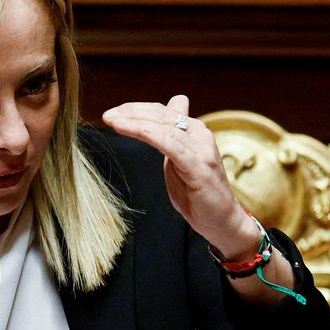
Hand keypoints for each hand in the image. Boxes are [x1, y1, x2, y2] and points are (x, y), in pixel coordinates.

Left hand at [102, 95, 257, 258]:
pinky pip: (169, 144)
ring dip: (135, 121)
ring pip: (162, 127)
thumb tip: (170, 109)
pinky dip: (146, 134)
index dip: (135, 108)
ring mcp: (201, 149)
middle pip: (160, 115)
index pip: (161, 111)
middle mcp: (199, 134)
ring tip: (113, 121)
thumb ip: (170, 137)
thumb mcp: (179, 159)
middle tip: (107, 115)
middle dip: (131, 112)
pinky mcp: (198, 165)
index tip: (113, 112)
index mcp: (194, 130)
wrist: (221, 220)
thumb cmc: (196, 192)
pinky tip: (127, 130)